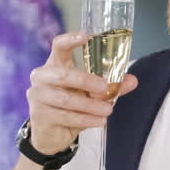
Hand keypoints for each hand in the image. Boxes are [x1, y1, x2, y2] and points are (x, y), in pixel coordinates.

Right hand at [25, 31, 137, 153]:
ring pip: (65, 98)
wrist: (53, 133)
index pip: (59, 46)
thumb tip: (132, 80)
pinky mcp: (39, 114)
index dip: (70, 40)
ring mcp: (37, 95)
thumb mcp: (93, 94)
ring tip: (107, 110)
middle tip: (105, 87)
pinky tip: (99, 121)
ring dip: (90, 105)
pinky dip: (85, 119)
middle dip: (85, 80)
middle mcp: (42, 76)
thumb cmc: (73, 105)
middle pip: (63, 74)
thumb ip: (111, 86)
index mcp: (55, 64)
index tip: (87, 36)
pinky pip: (65, 116)